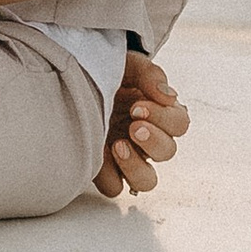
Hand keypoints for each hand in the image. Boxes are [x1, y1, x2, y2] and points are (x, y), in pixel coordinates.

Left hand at [95, 51, 188, 199]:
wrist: (71, 79)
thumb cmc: (106, 73)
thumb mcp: (127, 65)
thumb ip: (149, 74)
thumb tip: (169, 95)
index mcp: (159, 114)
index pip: (179, 124)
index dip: (164, 118)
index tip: (138, 106)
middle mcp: (147, 139)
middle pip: (168, 153)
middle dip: (153, 139)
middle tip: (132, 125)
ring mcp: (127, 158)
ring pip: (146, 181)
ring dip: (136, 166)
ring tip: (118, 145)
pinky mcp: (104, 171)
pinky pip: (114, 187)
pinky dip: (109, 175)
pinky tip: (98, 154)